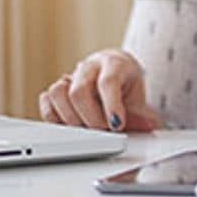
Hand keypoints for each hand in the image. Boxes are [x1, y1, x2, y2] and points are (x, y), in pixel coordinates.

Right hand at [38, 48, 163, 132]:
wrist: (116, 71)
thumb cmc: (126, 84)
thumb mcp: (138, 97)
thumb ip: (142, 114)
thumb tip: (149, 126)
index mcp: (114, 64)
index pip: (108, 81)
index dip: (111, 105)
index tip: (116, 125)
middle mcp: (89, 67)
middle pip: (79, 90)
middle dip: (90, 118)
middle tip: (103, 132)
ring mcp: (71, 76)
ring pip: (57, 92)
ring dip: (70, 118)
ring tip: (85, 130)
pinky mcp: (57, 88)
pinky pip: (46, 99)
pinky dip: (53, 116)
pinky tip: (69, 125)